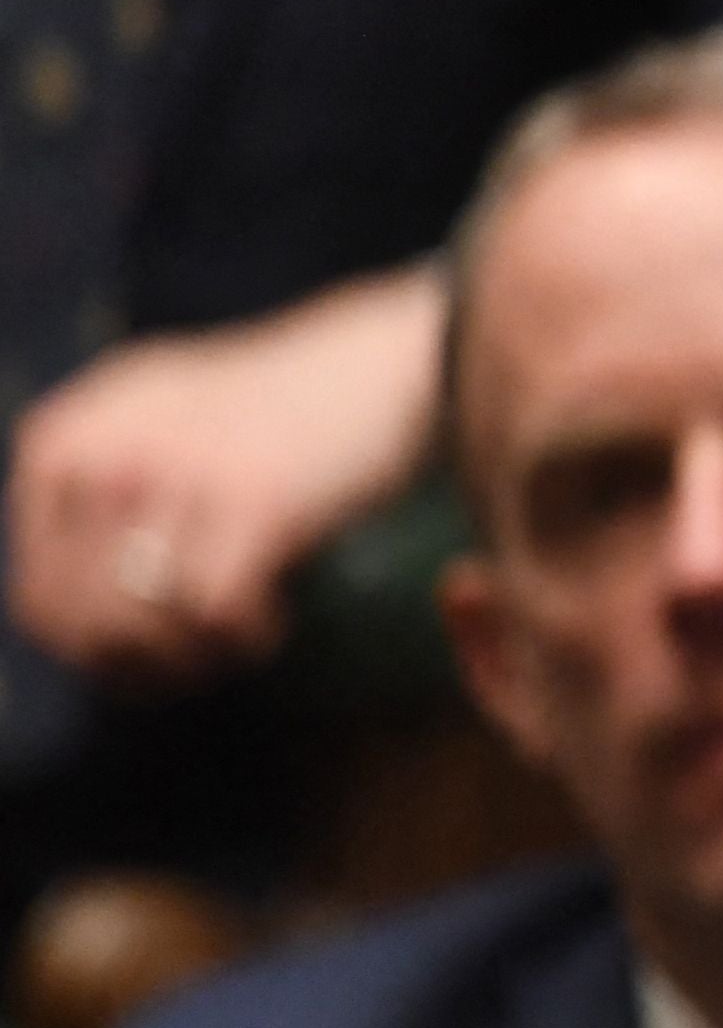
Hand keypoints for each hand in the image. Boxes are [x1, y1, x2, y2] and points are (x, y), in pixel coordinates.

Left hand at [8, 266, 448, 682]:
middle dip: (149, 666)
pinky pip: (217, 614)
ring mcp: (175, 475)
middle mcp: (103, 455)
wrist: (379, 361)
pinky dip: (248, 636)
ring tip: (238, 639)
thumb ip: (90, 504)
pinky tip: (276, 616)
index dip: (96, 655)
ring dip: (196, 658)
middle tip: (205, 659)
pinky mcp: (251, 500)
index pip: (39, 602)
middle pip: (89, 626)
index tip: (156, 662)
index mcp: (60, 443)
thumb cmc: (268, 411)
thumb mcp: (144, 432)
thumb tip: (66, 634)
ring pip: (145, 627)